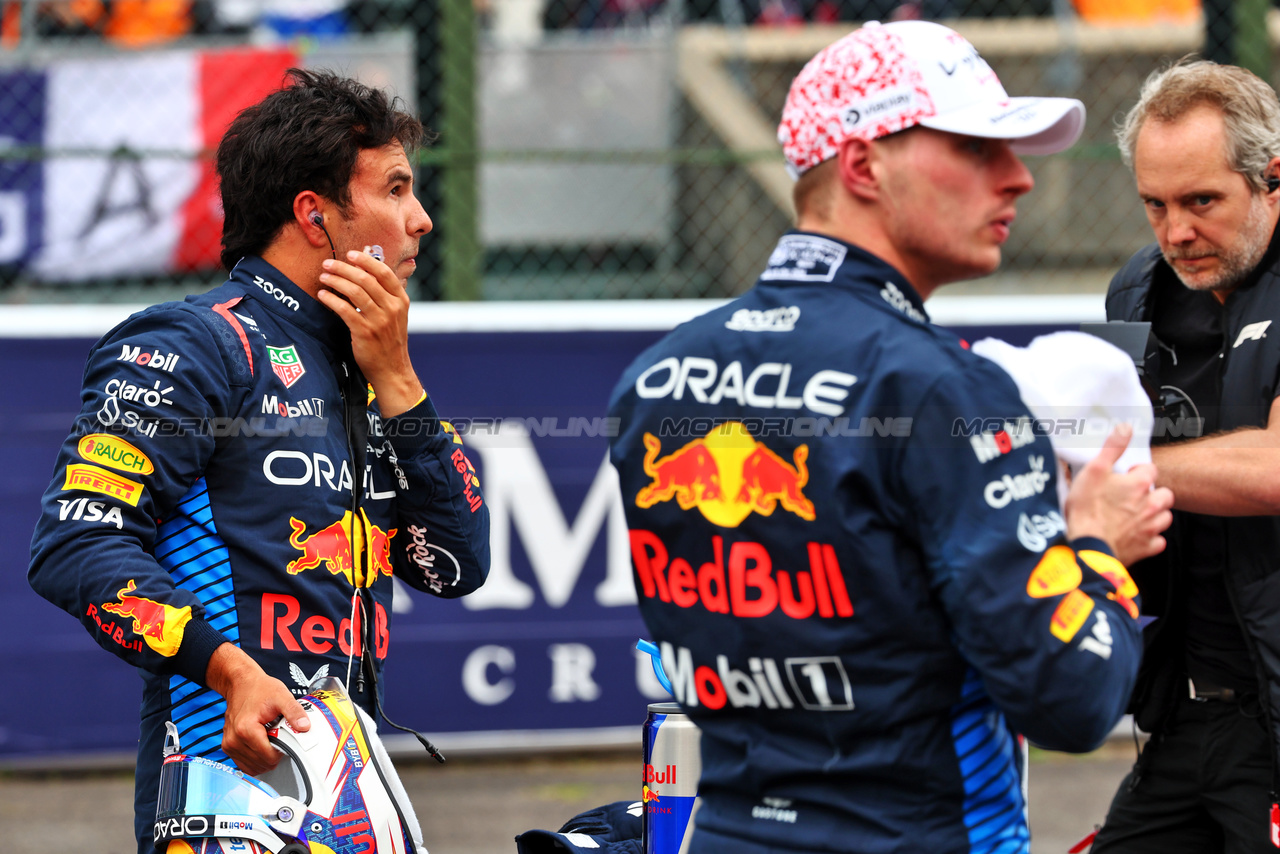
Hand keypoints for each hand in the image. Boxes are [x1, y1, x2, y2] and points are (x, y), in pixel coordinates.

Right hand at [205, 643, 309, 775]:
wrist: (241, 683)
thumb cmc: (260, 689)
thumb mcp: (281, 696)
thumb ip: (294, 712)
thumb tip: (305, 727)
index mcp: (246, 729)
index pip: (269, 757)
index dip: (282, 750)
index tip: (285, 737)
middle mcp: (234, 740)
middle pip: (262, 764)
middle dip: (274, 754)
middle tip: (278, 736)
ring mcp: (229, 745)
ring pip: (253, 767)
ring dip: (265, 758)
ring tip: (269, 738)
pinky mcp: (228, 747)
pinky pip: (244, 765)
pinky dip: (256, 760)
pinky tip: (261, 745)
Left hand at [315, 248, 424, 416]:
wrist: (392, 370)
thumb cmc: (390, 340)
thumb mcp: (395, 315)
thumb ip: (384, 294)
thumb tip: (367, 270)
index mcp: (401, 300)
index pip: (384, 272)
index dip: (366, 260)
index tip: (350, 254)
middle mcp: (392, 308)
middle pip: (366, 279)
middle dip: (344, 268)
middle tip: (328, 264)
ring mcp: (379, 320)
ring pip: (354, 292)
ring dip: (336, 281)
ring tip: (323, 277)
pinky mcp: (365, 332)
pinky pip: (345, 310)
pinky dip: (332, 299)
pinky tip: (323, 295)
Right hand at [1064, 424, 1173, 565]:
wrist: (1088, 546)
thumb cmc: (1087, 510)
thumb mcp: (1094, 471)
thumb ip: (1112, 448)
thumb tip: (1126, 428)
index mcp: (1140, 484)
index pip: (1151, 470)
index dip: (1137, 472)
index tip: (1125, 477)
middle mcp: (1151, 504)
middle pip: (1164, 494)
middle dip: (1152, 493)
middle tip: (1133, 496)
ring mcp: (1151, 527)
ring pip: (1165, 517)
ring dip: (1155, 514)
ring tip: (1136, 515)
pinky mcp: (1146, 547)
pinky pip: (1157, 541)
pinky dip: (1150, 538)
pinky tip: (1136, 535)